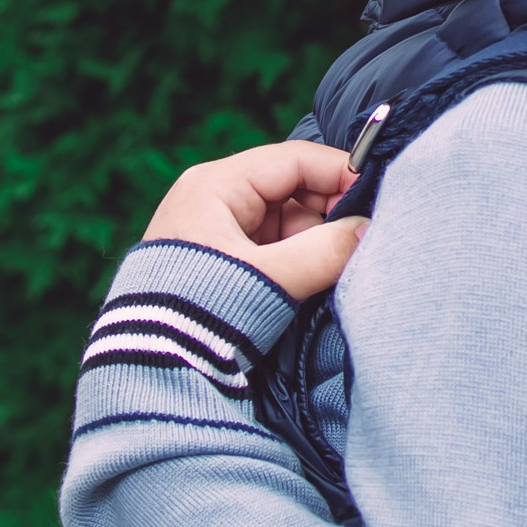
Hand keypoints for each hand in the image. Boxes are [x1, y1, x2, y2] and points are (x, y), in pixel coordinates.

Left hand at [143, 140, 367, 300]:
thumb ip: (324, 253)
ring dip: (314, 245)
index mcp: (216, 186)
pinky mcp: (224, 262)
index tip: (377, 200)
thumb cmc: (199, 313)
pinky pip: (274, 249)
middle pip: (293, 191)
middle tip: (358, 245)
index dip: (339, 174)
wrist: (150, 367)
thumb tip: (368, 232)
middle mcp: (215, 200)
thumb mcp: (268, 280)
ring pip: (288, 223)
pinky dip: (298, 262)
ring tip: (330, 273)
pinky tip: (310, 284)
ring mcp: (218, 232)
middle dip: (328, 217)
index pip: (293, 160)